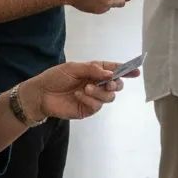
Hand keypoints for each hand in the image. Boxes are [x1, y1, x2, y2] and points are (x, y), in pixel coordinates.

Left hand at [20, 61, 135, 120]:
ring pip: (110, 96)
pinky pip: (97, 106)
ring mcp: (94, 98)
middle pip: (117, 85)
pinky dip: (89, 100)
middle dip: (116, 83)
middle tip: (108, 82)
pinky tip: (78, 96)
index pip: (114, 70)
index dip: (126, 70)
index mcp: (95, 71)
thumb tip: (111, 74)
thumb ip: (93, 69)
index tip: (136, 70)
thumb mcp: (74, 68)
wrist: (41, 94)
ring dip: (100, 92)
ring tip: (86, 88)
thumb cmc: (55, 77)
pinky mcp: (88, 109)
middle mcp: (97, 84)